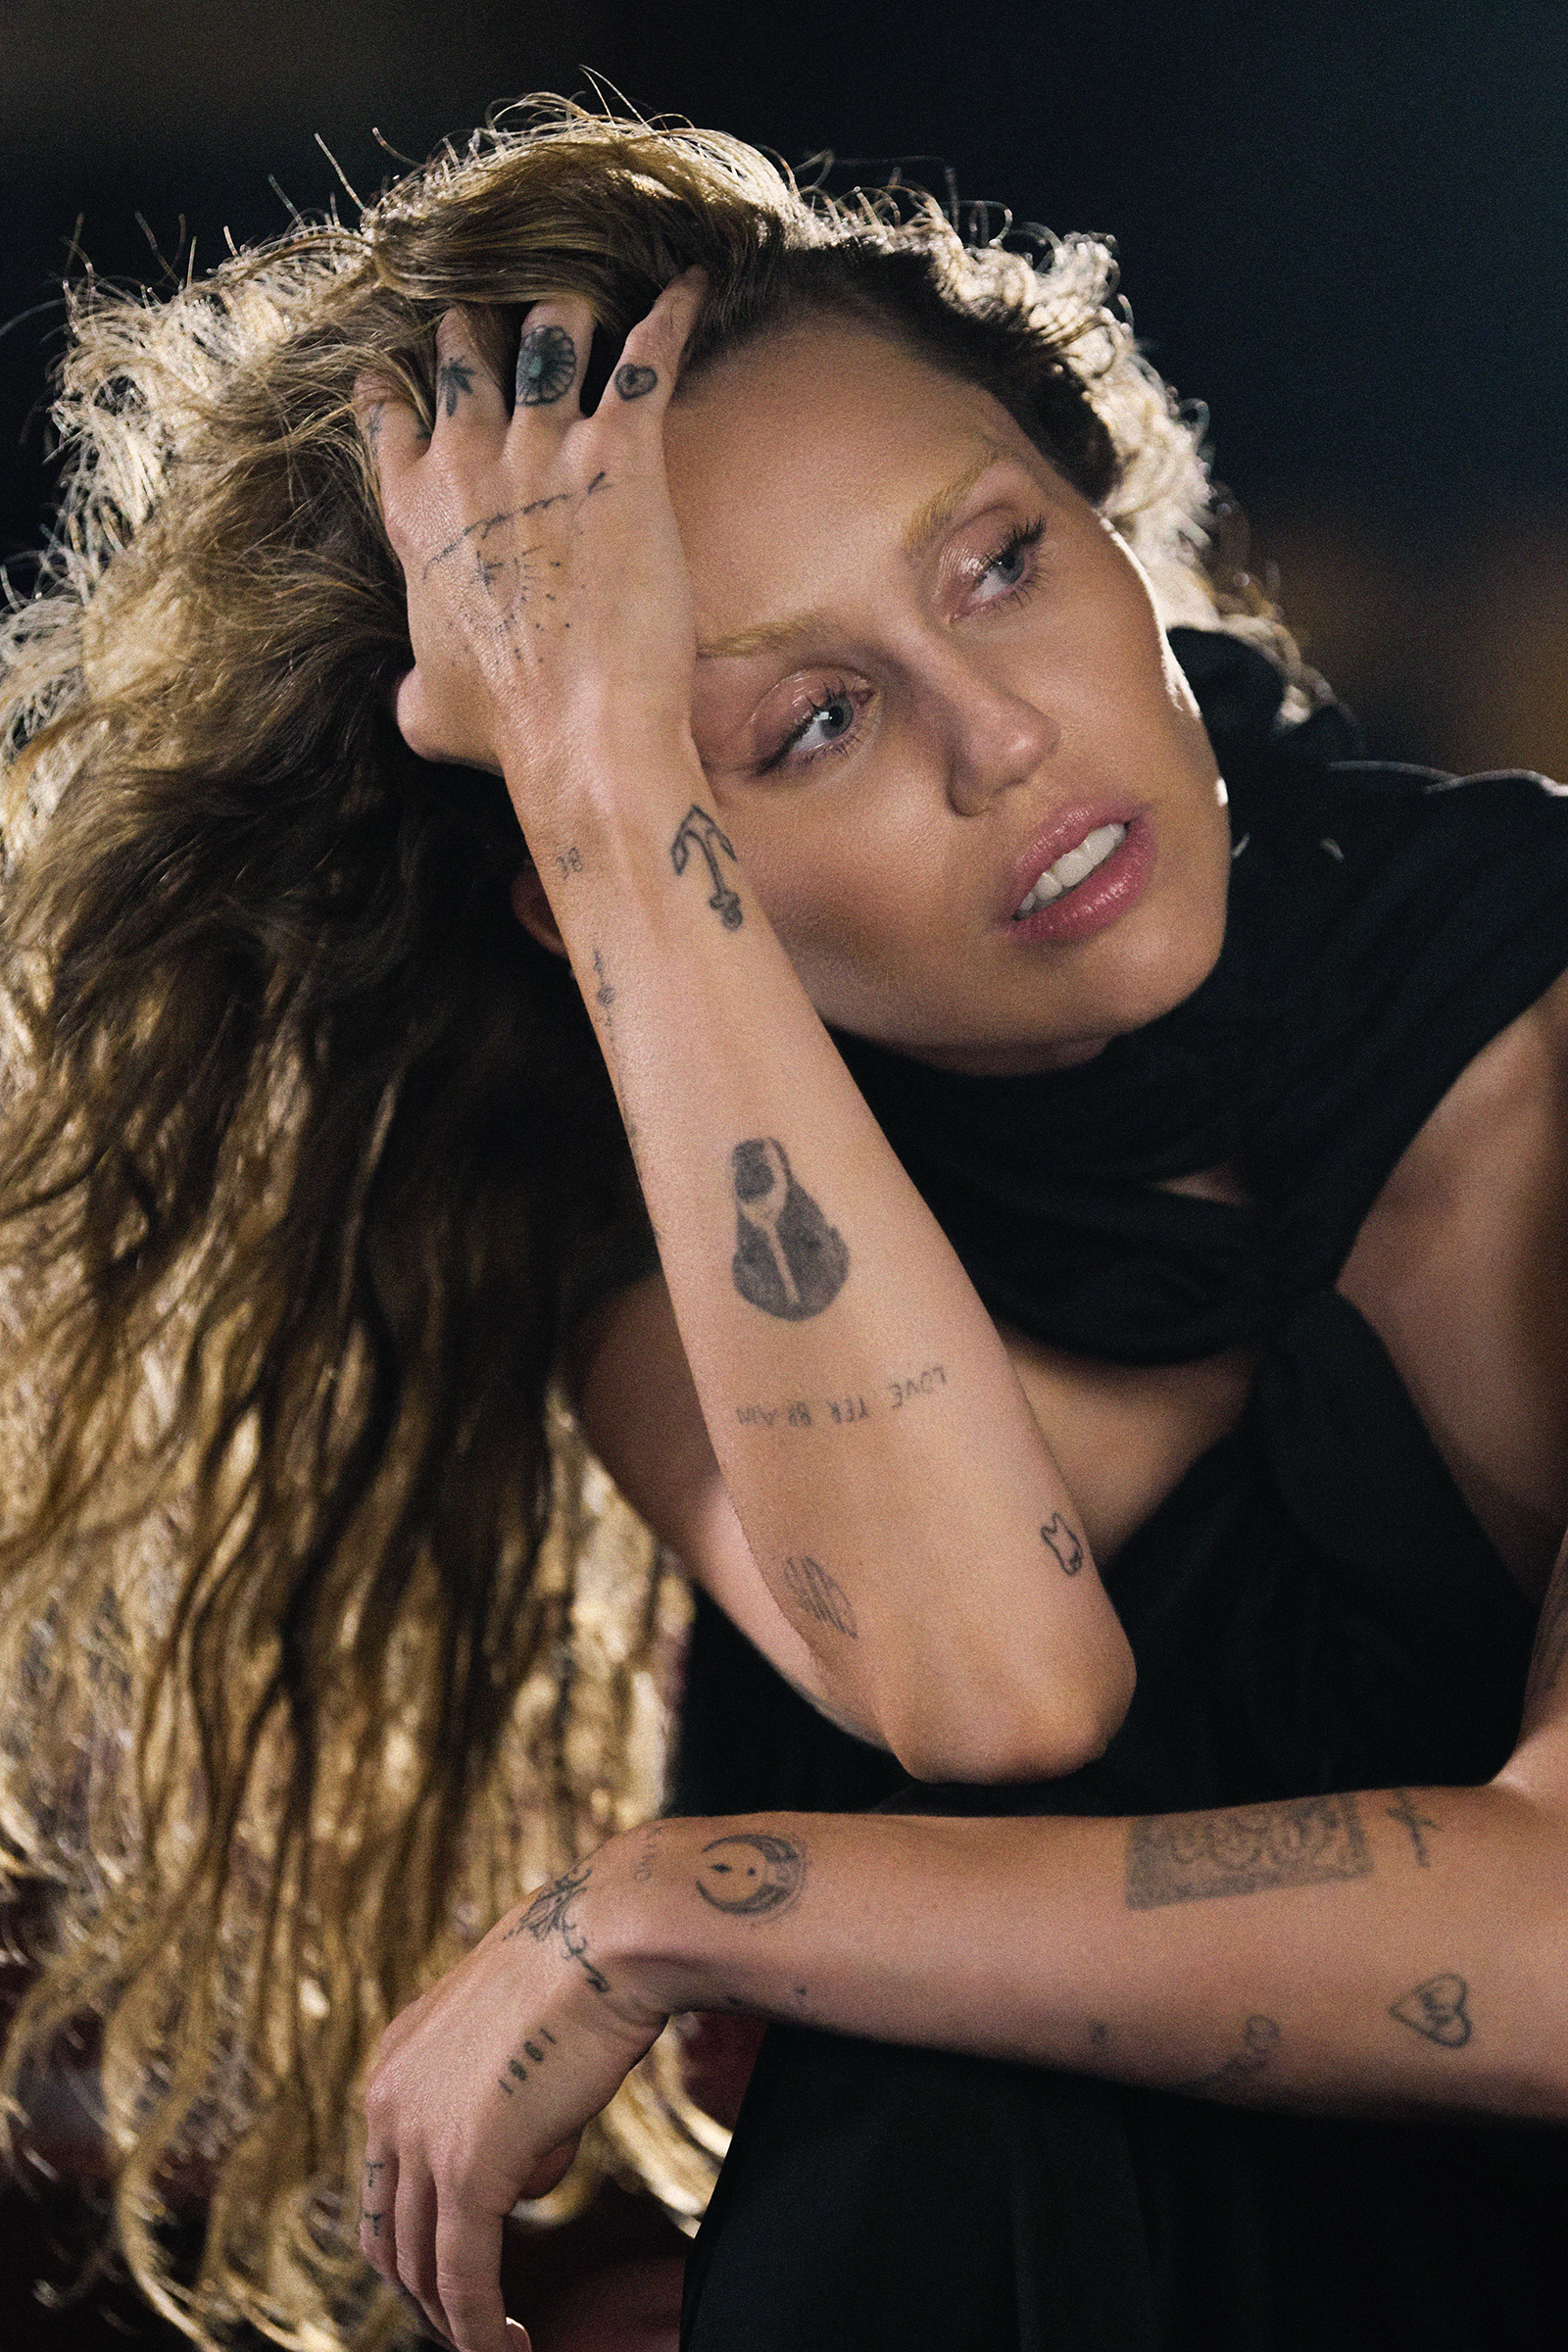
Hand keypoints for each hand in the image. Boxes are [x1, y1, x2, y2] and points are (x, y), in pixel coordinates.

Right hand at [357, 274, 706, 839]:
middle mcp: (470, 461)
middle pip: (466, 357)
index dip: (398, 389)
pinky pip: (647, 357)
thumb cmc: (507, 727)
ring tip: (579, 299)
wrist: (581, 727)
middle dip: (478, 330)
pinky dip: (672, 315)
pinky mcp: (620, 453)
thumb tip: (406, 699)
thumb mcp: (428, 712)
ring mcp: (544, 448)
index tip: (401, 370)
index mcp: (415, 514)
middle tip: (493, 314)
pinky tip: (694, 284)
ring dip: (565, 314)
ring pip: (550, 335)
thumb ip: (411, 687)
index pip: (391, 419)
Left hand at [360, 1850, 666, 2351]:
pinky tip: (507, 2349)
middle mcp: (388, 2098)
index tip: (456, 2268)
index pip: (383, 2179)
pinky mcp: (468, 2168)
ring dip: (456, 2318)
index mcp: (393, 2060)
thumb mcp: (516, 2025)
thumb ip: (499, 2088)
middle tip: (474, 2321)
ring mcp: (422, 2135)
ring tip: (500, 2343)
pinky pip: (465, 2275)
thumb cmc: (583, 1963)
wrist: (607, 1934)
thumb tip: (525, 2156)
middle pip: (388, 2231)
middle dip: (426, 2289)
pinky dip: (479, 2327)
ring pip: (423, 2264)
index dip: (414, 2237)